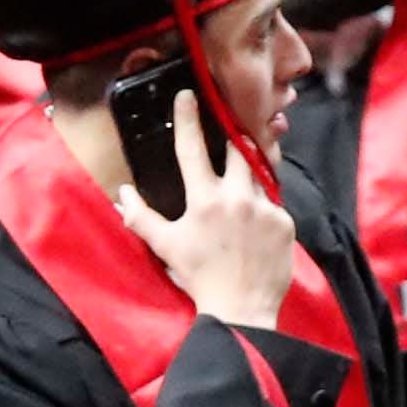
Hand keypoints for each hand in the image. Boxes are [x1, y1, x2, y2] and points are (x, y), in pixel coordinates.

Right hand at [117, 88, 299, 333]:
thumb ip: (141, 217)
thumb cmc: (199, 278)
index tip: (189, 95)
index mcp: (204, 200)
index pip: (193, 148)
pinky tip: (256, 228)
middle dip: (235, 138)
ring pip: (258, 176)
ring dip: (249, 177)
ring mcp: (263, 208)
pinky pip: (274, 204)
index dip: (189, 118)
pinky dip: (264, 210)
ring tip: (242, 193)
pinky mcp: (284, 222)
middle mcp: (236, 197)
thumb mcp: (165, 247)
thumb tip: (122, 194)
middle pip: (238, 149)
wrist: (240, 311)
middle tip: (231, 136)